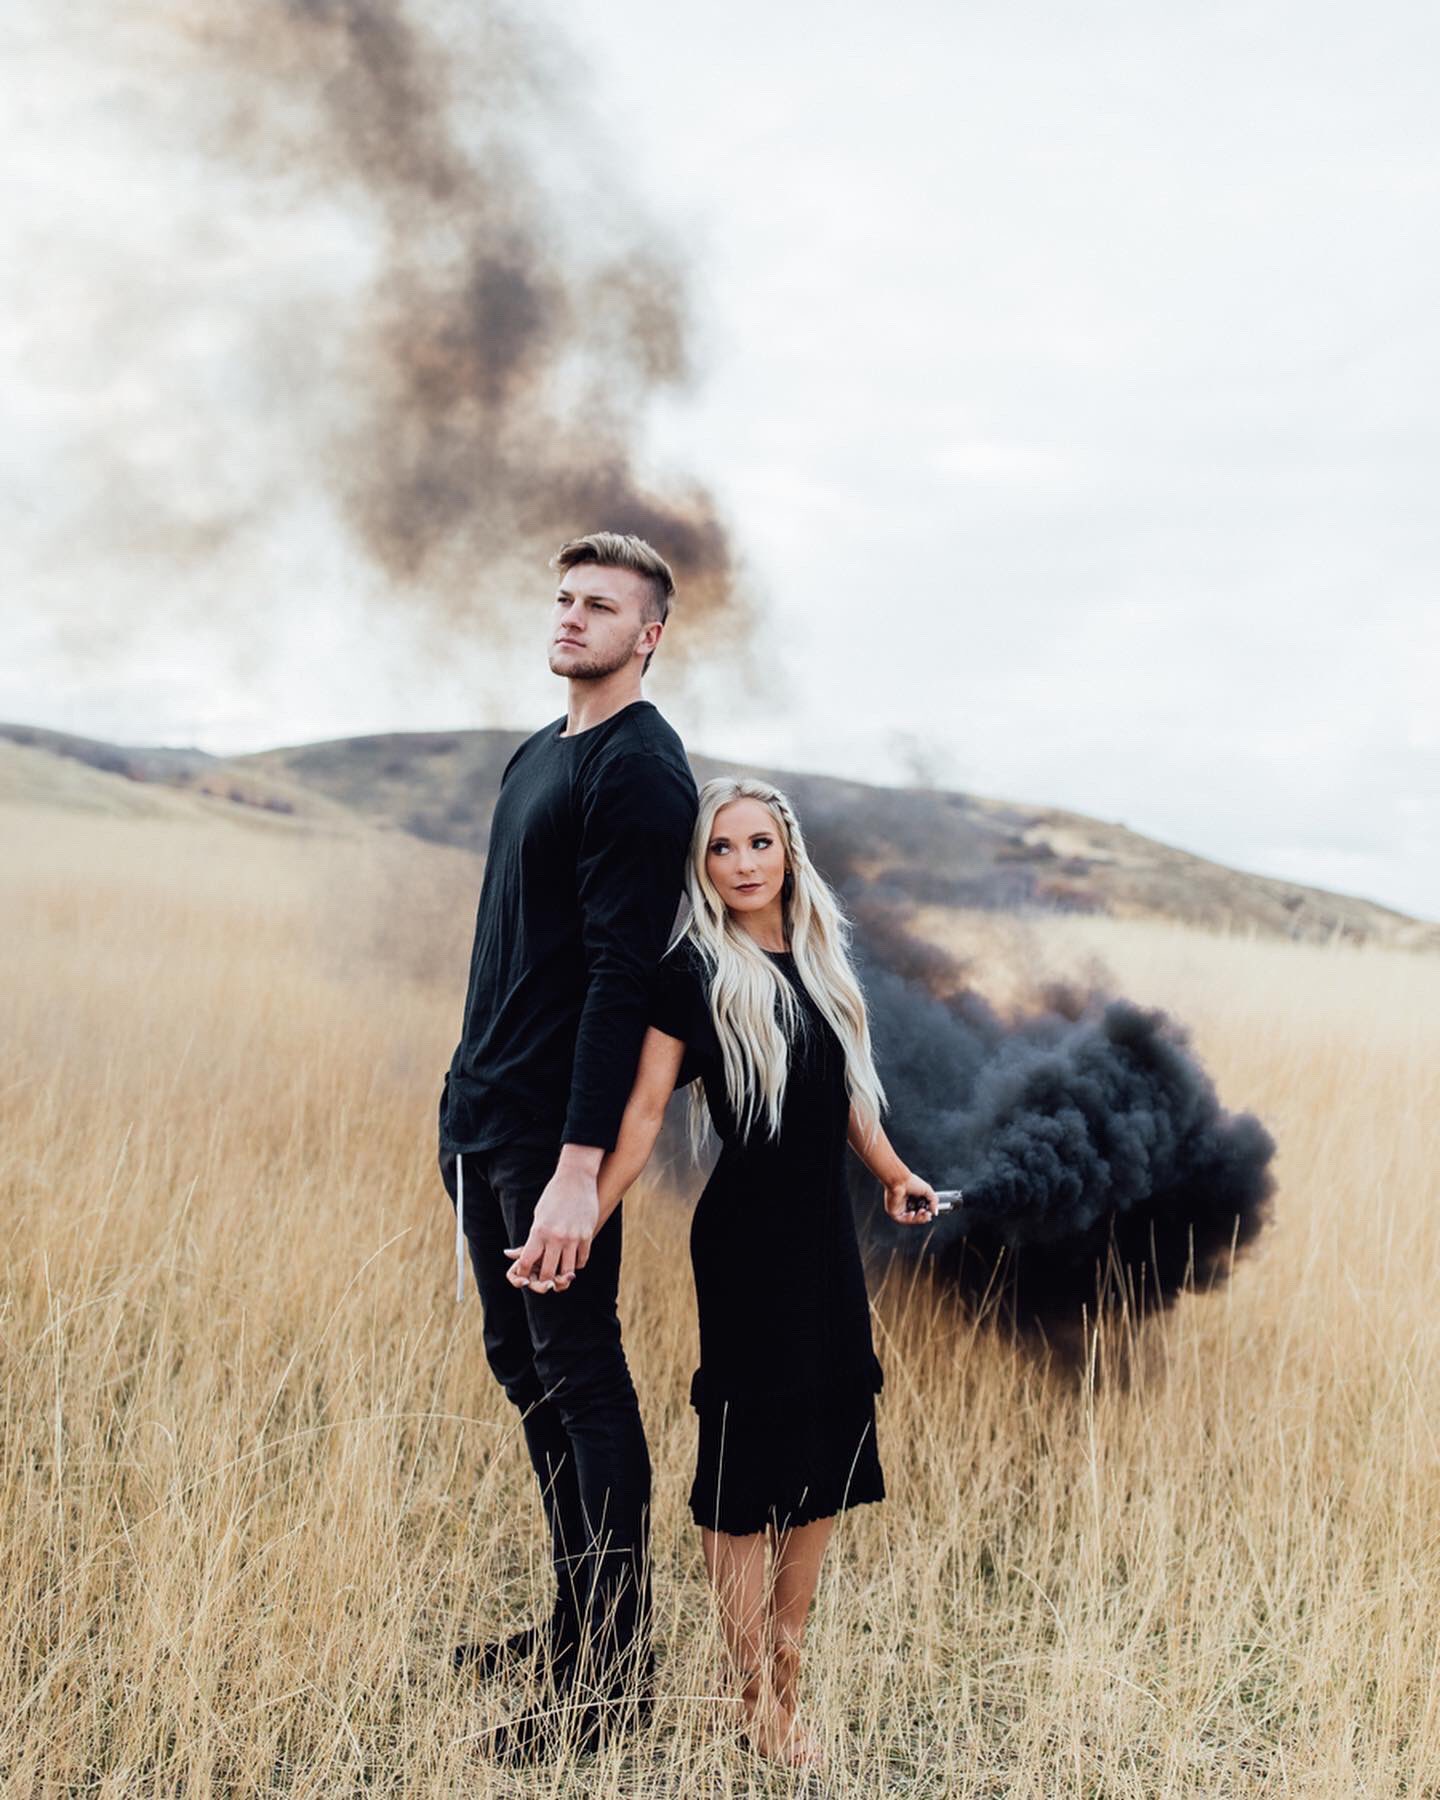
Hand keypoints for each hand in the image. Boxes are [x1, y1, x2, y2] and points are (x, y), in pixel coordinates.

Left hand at [503, 1160, 598, 1292]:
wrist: (576, 1178)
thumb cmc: (553, 1196)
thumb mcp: (538, 1215)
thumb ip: (531, 1238)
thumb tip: (511, 1255)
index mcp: (539, 1231)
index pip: (527, 1262)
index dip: (523, 1273)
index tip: (524, 1276)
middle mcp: (555, 1237)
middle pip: (547, 1272)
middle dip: (543, 1281)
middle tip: (544, 1281)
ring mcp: (573, 1237)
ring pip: (567, 1271)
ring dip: (562, 1276)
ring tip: (559, 1275)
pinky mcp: (587, 1235)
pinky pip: (581, 1260)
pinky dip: (576, 1265)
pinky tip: (572, 1263)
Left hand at [884, 1171, 939, 1224]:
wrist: (900, 1180)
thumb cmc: (911, 1182)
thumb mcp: (927, 1190)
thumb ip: (934, 1201)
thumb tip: (935, 1213)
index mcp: (913, 1199)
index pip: (921, 1211)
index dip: (926, 1214)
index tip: (930, 1213)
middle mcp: (906, 1205)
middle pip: (916, 1217)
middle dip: (923, 1217)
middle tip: (928, 1214)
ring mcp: (899, 1209)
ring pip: (910, 1220)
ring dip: (918, 1219)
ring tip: (923, 1212)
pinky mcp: (893, 1211)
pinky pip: (902, 1220)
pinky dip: (909, 1219)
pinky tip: (913, 1213)